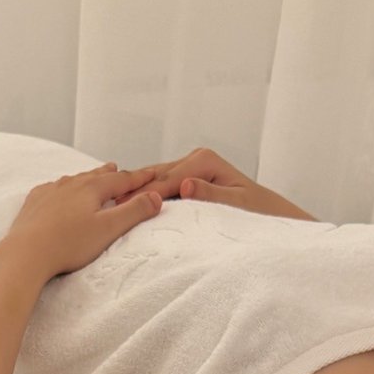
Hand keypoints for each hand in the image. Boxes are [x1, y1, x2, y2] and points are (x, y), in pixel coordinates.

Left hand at [1, 164, 163, 280]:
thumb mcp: (108, 229)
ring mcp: (50, 191)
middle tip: (118, 168)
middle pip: (95, 175)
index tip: (151, 174)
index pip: (122, 180)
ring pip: (73, 180)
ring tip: (91, 177)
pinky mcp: (34, 203)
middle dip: (110, 174)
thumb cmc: (69, 244)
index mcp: (91, 189)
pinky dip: (61, 187)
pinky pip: (51, 189)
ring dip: (85, 178)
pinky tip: (58, 190)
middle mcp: (71, 184)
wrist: (26, 253)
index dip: (139, 178)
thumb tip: (156, 197)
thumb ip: (134, 212)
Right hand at [118, 147, 313, 220]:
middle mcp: (196, 159)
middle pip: (155, 175)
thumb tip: (186, 185)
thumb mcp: (236, 206)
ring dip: (134, 192)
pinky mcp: (187, 177)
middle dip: (132, 190)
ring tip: (108, 206)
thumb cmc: (257, 213)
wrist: (269, 214)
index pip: (166, 180)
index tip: (121, 208)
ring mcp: (190, 166)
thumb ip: (211, 195)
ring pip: (154, 178)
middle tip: (105, 206)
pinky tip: (125, 206)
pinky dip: (143, 194)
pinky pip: (160, 185)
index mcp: (204, 161)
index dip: (143, 195)